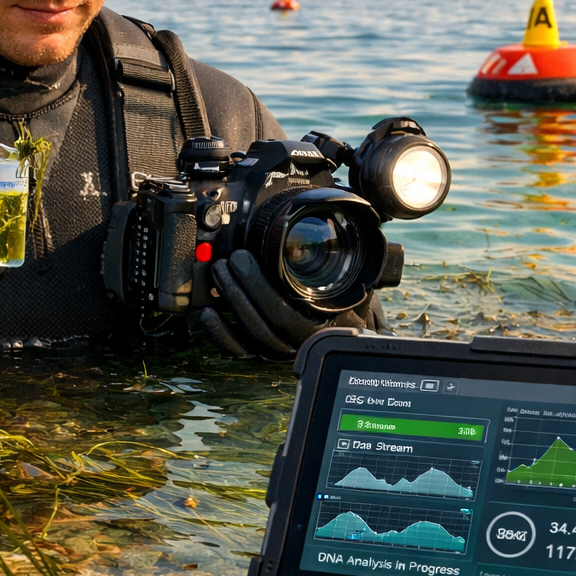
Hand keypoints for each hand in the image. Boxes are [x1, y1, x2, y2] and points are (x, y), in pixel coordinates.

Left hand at [205, 250, 384, 358]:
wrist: (353, 336)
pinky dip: (219, 335)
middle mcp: (299, 343)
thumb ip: (356, 257)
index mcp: (322, 326)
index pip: (284, 311)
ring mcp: (281, 350)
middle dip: (238, 289)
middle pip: (261, 323)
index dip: (258, 286)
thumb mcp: (360, 280)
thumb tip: (368, 221)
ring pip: (249, 337)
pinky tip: (207, 314)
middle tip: (225, 260)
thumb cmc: (353, 303)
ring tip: (217, 275)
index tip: (243, 256)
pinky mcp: (265, 354)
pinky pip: (239, 352)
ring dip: (229, 304)